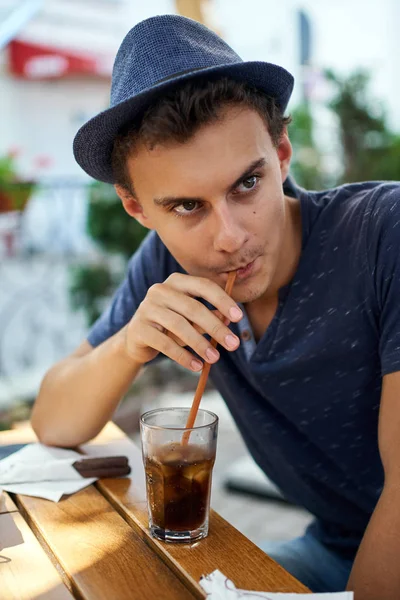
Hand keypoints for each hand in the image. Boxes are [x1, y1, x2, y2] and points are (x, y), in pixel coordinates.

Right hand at [123, 273, 241, 370]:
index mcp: (176, 282)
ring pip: (179, 325)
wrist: (137, 339)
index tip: (239, 317)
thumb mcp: (190, 319)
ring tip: (215, 358)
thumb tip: (228, 319)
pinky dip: (183, 356)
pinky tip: (196, 366)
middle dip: (216, 327)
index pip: (203, 286)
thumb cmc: (170, 325)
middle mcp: (159, 290)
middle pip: (193, 307)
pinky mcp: (139, 329)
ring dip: (200, 344)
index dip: (222, 301)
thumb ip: (208, 315)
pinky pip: (165, 343)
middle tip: (233, 344)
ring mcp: (146, 308)